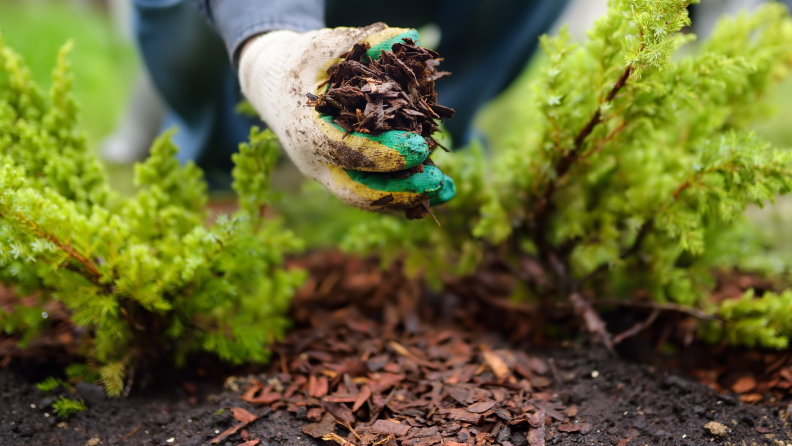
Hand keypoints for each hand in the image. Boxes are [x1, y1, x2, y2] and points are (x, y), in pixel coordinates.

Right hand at [239, 23, 454, 211]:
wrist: (272, 85)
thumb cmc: (300, 62)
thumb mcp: (325, 46)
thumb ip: (364, 42)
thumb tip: (407, 37)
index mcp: (305, 129)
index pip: (346, 150)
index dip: (384, 153)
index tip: (420, 147)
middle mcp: (314, 161)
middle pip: (357, 191)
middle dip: (399, 190)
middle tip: (437, 181)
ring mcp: (326, 174)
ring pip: (366, 198)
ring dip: (407, 197)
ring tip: (445, 189)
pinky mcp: (339, 176)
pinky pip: (372, 192)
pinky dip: (403, 193)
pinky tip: (436, 189)